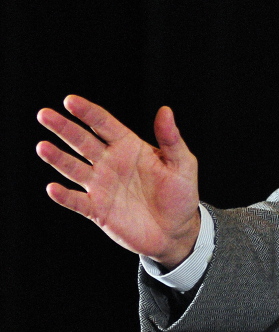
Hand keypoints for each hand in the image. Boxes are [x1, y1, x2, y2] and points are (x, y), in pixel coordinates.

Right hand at [36, 95, 200, 269]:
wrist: (176, 231)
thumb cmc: (181, 194)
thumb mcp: (183, 163)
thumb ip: (171, 139)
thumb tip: (165, 110)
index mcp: (129, 147)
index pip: (104, 124)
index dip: (87, 112)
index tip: (69, 101)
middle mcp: (110, 163)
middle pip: (82, 141)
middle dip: (63, 128)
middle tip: (44, 115)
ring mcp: (102, 186)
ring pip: (73, 168)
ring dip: (58, 158)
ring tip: (42, 146)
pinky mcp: (98, 210)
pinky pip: (76, 201)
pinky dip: (64, 196)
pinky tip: (53, 188)